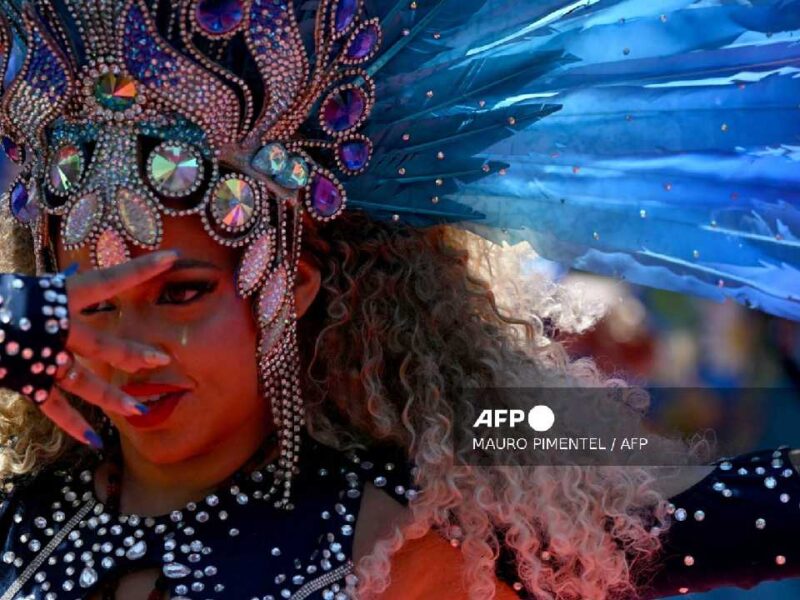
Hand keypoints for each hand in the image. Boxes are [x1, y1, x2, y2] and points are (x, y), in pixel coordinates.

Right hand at [38, 251, 178, 449]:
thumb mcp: (23, 284)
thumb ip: (57, 285)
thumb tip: (80, 270)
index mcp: (57, 296)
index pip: (108, 279)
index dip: (140, 269)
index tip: (172, 258)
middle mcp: (55, 328)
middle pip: (104, 344)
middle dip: (133, 354)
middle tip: (162, 361)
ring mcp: (40, 358)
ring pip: (84, 381)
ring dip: (112, 397)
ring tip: (138, 411)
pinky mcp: (24, 381)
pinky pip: (52, 406)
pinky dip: (72, 423)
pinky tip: (92, 440)